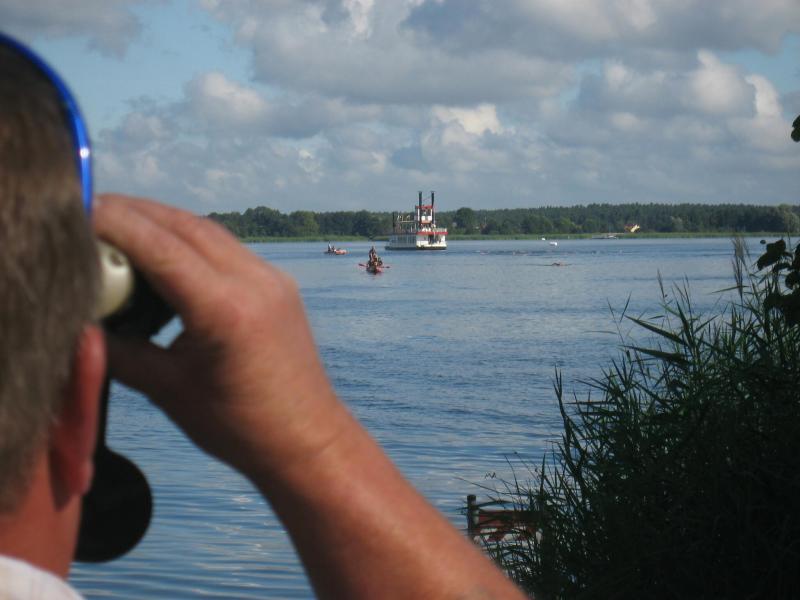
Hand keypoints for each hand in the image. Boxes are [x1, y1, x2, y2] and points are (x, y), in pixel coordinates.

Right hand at [94, 194, 349, 478]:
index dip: (112, 221)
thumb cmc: (238, 427)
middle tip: (86, 213)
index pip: (158, 245)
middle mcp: (254, 281)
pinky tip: (162, 256)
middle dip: (132, 212)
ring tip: (118, 232)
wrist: (307, 440)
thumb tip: (75, 322)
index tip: (72, 209)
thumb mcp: (167, 390)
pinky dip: (189, 242)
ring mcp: (271, 279)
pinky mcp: (278, 284)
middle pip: (184, 224)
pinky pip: (227, 248)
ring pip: (207, 231)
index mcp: (225, 309)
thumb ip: (117, 351)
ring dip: (161, 223)